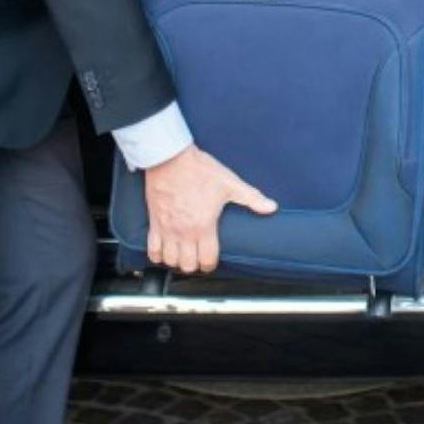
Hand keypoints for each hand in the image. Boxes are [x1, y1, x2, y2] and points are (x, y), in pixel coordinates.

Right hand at [143, 144, 276, 273]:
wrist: (170, 158)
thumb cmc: (199, 170)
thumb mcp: (230, 183)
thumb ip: (251, 198)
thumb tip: (271, 207)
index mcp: (203, 226)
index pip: (207, 260)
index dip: (211, 264)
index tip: (212, 259)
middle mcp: (183, 232)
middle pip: (187, 265)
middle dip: (194, 265)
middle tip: (198, 257)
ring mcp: (167, 229)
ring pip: (169, 261)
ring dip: (177, 261)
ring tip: (184, 255)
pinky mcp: (154, 223)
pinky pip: (152, 250)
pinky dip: (157, 255)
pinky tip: (165, 250)